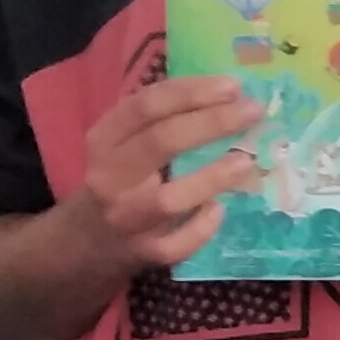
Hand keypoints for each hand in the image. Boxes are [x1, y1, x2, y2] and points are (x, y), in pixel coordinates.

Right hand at [75, 70, 262, 272]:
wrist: (86, 242)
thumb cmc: (119, 181)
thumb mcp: (122, 145)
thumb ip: (162, 121)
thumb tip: (229, 96)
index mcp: (104, 141)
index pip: (145, 107)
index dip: (190, 93)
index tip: (233, 86)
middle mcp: (110, 178)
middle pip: (159, 143)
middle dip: (211, 123)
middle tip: (253, 112)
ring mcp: (125, 218)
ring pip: (167, 199)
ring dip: (210, 179)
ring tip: (246, 161)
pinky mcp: (143, 253)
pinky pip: (177, 243)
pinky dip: (201, 228)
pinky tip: (219, 210)